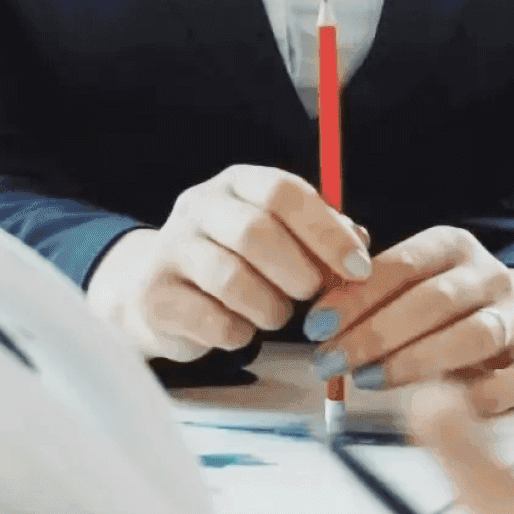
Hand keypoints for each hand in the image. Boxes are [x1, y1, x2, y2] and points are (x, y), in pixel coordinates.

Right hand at [87, 166, 369, 362]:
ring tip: (278, 314)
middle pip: (255, 232)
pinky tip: (244, 328)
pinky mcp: (155, 296)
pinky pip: (211, 321)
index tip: (358, 267)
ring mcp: (171, 249)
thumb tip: (358, 244)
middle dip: (298, 271)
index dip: (326, 231)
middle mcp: (199, 206)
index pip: (284, 192)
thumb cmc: (238, 260)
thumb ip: (321, 236)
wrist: (161, 292)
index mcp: (238, 182)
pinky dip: (240, 332)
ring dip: (270, 306)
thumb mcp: (281, 235)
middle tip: (314, 294)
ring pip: (232, 279)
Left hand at [308, 228, 513, 416]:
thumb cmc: (442, 308)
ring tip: (369, 380)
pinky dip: (481, 396)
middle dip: (374, 333)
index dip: (357, 297)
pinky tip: (440, 407)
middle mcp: (489, 275)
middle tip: (331, 361)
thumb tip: (320, 315)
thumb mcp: (408, 283)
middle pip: (435, 300)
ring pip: (473, 335)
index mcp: (454, 246)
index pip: (404, 265)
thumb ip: (368, 292)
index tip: (317, 327)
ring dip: (415, 361)